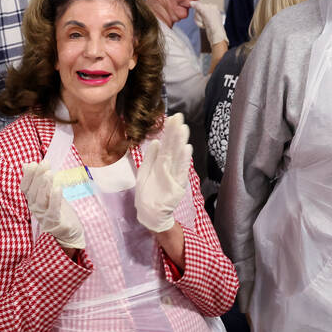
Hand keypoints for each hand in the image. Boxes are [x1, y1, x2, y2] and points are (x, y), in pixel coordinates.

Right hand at [20, 162, 84, 249]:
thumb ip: (39, 180)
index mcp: (32, 200)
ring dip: (44, 186)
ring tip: (49, 174)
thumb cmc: (58, 211)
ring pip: (41, 200)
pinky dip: (55, 199)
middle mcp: (35, 208)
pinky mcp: (55, 222)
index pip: (25, 187)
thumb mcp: (48, 193)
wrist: (69, 233)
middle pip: (33, 192)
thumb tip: (26, 164)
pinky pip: (53, 210)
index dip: (28, 175)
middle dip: (38, 176)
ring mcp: (44, 216)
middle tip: (45, 164)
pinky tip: (58, 188)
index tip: (33, 163)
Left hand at [135, 113, 192, 232]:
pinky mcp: (177, 186)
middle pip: (173, 147)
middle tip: (179, 117)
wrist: (149, 214)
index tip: (172, 117)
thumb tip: (155, 141)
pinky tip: (186, 149)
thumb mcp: (144, 173)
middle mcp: (169, 167)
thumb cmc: (147, 193)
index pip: (166, 144)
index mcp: (160, 163)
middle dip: (176, 132)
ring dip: (180, 143)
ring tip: (183, 129)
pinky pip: (180, 171)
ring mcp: (174, 176)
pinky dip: (183, 160)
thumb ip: (150, 158)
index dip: (169, 131)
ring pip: (177, 157)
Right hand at [191, 1, 226, 45]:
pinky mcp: (206, 22)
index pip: (199, 5)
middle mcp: (210, 11)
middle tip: (204, 20)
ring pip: (197, 16)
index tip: (201, 14)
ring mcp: (208, 17)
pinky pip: (198, 21)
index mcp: (212, 6)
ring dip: (199, 21)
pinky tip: (204, 26)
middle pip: (197, 11)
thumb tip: (191, 2)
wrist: (216, 36)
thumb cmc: (214, 24)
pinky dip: (199, 24)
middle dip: (199, 17)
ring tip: (204, 24)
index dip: (199, 11)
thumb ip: (198, 6)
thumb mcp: (205, 12)